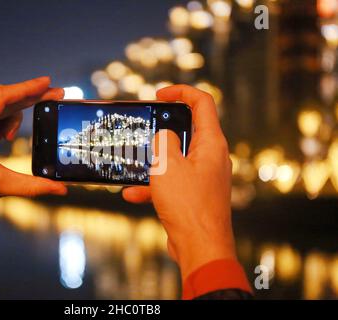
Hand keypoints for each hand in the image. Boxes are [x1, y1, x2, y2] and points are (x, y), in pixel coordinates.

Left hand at [0, 77, 66, 233]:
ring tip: (9, 138)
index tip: (48, 82)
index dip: (28, 88)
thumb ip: (32, 186)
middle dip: (28, 96)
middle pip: (1, 96)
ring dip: (11, 114)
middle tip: (53, 96)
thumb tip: (60, 189)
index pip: (3, 97)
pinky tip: (1, 137)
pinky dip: (0, 118)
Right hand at [123, 85, 235, 281]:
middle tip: (144, 127)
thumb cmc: (188, 205)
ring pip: (175, 158)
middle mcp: (210, 157)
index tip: (159, 95)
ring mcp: (203, 177)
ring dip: (153, 161)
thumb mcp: (167, 166)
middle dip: (162, 129)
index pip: (202, 103)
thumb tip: (163, 136)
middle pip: (187, 130)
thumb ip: (164, 141)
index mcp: (211, 144)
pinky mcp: (194, 194)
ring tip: (133, 163)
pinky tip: (132, 194)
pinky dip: (153, 185)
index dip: (181, 92)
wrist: (200, 247)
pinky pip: (171, 182)